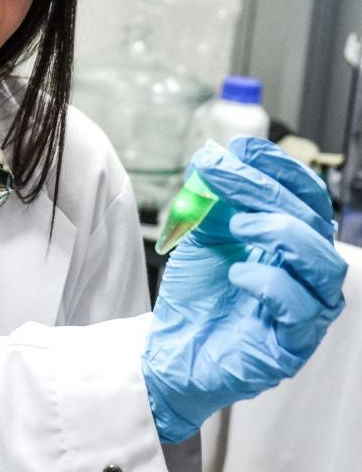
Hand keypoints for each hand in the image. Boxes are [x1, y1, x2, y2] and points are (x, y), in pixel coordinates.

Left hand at [143, 137, 347, 441]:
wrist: (170, 348)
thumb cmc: (196, 294)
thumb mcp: (202, 235)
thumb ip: (214, 200)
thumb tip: (216, 157)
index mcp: (291, 246)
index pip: (308, 200)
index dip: (283, 169)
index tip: (245, 147)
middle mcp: (307, 276)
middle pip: (313, 224)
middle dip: (267, 191)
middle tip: (223, 177)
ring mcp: (304, 313)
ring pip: (325, 266)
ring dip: (281, 233)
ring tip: (238, 226)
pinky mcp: (289, 347)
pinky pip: (301, 311)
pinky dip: (270, 283)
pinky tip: (237, 273)